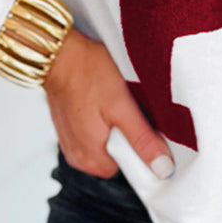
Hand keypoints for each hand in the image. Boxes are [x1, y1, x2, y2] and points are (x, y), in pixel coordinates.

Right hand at [42, 27, 174, 179]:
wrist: (59, 52)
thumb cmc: (87, 72)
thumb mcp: (122, 105)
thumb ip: (141, 139)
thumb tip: (162, 168)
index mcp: (92, 159)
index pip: (131, 170)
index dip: (143, 148)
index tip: (144, 125)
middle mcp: (78, 158)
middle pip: (120, 157)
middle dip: (129, 135)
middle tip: (127, 109)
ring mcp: (72, 143)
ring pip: (108, 143)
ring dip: (116, 126)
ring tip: (113, 102)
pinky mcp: (70, 129)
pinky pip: (95, 132)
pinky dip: (103, 119)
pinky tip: (102, 100)